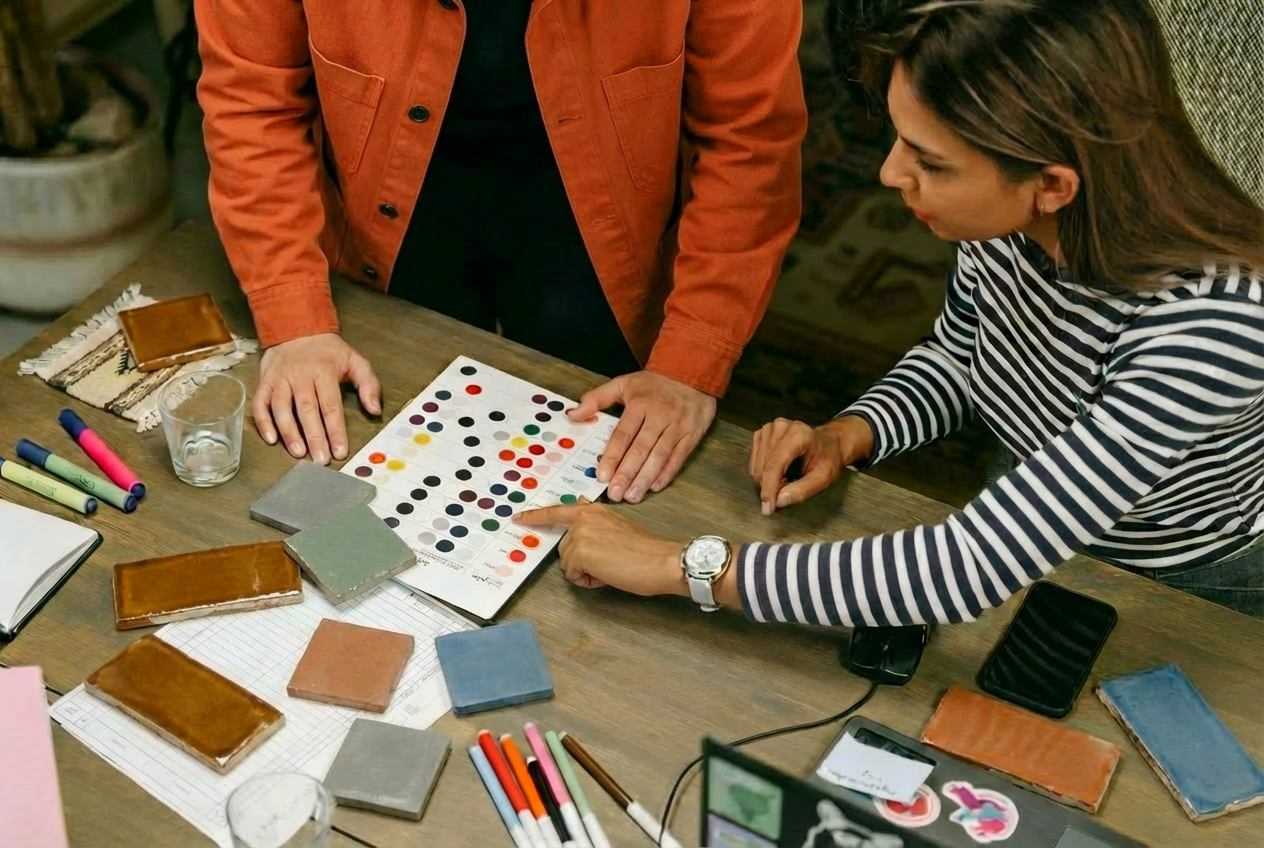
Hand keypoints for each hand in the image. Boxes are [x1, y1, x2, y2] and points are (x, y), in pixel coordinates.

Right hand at [254, 333, 381, 464]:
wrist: (297, 328)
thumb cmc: (328, 351)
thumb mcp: (355, 360)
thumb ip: (368, 384)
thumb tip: (375, 410)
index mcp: (324, 370)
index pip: (331, 405)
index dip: (336, 430)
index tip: (340, 451)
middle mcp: (300, 375)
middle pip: (306, 409)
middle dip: (314, 436)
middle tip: (320, 459)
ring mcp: (280, 378)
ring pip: (281, 407)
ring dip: (289, 432)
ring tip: (298, 452)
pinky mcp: (265, 381)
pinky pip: (260, 403)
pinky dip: (263, 422)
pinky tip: (271, 439)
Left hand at [513, 501, 686, 596]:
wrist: (661, 560)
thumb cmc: (646, 550)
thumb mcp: (619, 526)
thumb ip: (597, 522)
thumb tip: (582, 511)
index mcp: (594, 510)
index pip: (558, 511)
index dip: (536, 516)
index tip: (518, 517)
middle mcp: (584, 518)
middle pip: (564, 547)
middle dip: (581, 560)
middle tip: (609, 562)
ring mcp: (580, 534)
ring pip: (568, 563)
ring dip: (586, 571)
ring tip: (612, 568)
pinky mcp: (580, 552)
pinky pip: (573, 575)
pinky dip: (589, 581)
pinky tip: (608, 574)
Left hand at [567, 371, 715, 502]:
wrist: (691, 371)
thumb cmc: (654, 382)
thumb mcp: (624, 383)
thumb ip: (597, 399)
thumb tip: (574, 414)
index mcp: (639, 404)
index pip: (622, 435)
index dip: (612, 457)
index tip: (602, 476)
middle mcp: (659, 416)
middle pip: (641, 449)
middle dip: (627, 474)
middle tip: (615, 493)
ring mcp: (677, 426)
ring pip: (659, 456)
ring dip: (645, 478)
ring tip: (633, 496)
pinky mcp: (692, 434)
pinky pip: (678, 457)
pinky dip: (667, 473)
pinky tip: (655, 487)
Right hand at [749, 415, 873, 514]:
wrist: (828, 443)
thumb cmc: (828, 459)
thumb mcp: (824, 478)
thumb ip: (803, 490)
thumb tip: (779, 502)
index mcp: (798, 434)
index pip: (775, 463)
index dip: (769, 487)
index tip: (767, 508)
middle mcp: (780, 427)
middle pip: (764, 467)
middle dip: (771, 487)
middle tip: (787, 492)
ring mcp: (768, 429)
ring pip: (756, 466)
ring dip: (767, 481)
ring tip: (785, 481)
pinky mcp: (761, 434)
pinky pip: (754, 462)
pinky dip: (763, 473)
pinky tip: (778, 473)